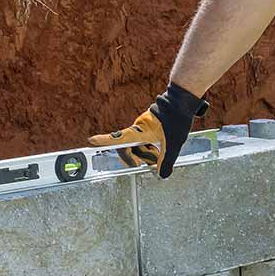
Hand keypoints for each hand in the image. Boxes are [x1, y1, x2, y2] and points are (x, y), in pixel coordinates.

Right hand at [90, 84, 207, 177]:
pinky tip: (161, 147)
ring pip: (138, 144)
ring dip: (146, 153)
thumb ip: (167, 161)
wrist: (182, 100)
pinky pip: (143, 138)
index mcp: (140, 131)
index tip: (91, 141)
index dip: (104, 140)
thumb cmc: (177, 118)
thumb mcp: (174, 144)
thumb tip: (162, 175)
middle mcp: (138, 128)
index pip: (119, 138)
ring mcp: (142, 125)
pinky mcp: (148, 124)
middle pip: (128, 147)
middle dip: (137, 158)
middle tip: (149, 165)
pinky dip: (150, 146)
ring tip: (159, 156)